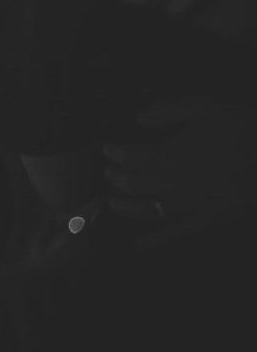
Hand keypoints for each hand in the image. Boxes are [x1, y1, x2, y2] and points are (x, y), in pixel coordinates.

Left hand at [103, 96, 256, 250]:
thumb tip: (140, 119)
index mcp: (169, 153)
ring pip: (144, 209)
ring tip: (112, 201)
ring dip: (122, 206)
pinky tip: (138, 244)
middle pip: (130, 184)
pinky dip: (154, 241)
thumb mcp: (205, 107)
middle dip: (113, 178)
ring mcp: (189, 204)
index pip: (128, 157)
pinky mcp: (206, 220)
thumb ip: (167, 109)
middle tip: (108, 172)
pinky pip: (174, 235)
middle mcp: (173, 182)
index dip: (113, 153)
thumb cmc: (242, 130)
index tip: (108, 149)